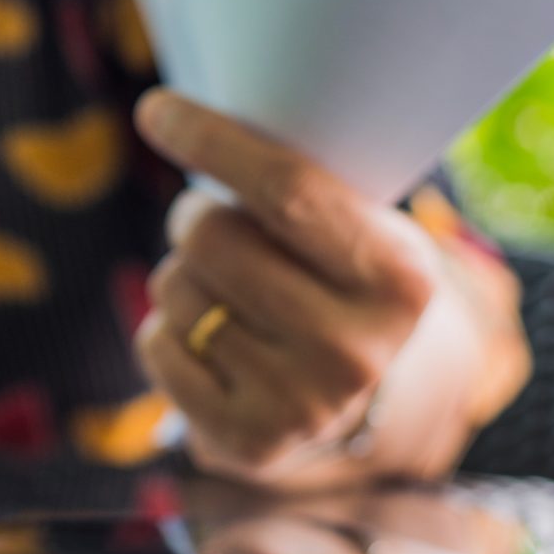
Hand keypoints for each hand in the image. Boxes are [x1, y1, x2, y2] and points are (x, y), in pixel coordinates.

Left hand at [129, 89, 450, 483]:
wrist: (363, 397)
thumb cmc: (337, 276)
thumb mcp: (354, 224)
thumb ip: (293, 182)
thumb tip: (174, 117)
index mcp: (398, 278)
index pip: (286, 190)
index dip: (212, 141)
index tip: (157, 110)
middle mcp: (357, 350)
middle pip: (211, 237)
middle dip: (193, 215)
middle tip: (213, 223)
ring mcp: (302, 405)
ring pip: (173, 288)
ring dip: (181, 275)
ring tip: (228, 293)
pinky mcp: (247, 443)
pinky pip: (155, 344)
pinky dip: (165, 329)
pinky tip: (212, 341)